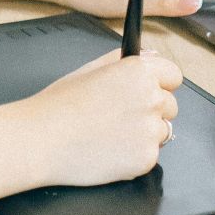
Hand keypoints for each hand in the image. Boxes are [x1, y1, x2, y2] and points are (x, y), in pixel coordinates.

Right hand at [24, 49, 182, 186]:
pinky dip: (133, 156)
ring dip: (143, 135)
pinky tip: (108, 151)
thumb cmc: (58, 105)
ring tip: (110, 135)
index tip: (150, 91)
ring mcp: (150, 131)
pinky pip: (149, 156)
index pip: (173, 75)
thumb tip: (150, 55)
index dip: (160, 83)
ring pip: (161, 132)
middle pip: (170, 106)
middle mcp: (151, 98)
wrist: (41, 140)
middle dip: (151, 111)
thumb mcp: (89, 70)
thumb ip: (123, 61)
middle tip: (119, 117)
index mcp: (139, 72)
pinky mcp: (146, 158)